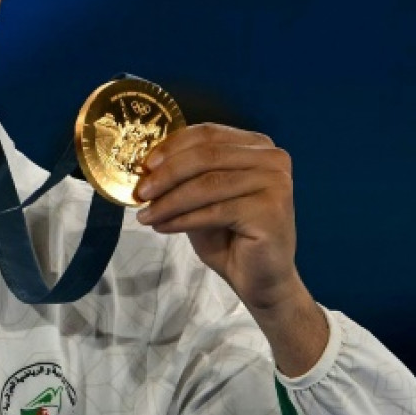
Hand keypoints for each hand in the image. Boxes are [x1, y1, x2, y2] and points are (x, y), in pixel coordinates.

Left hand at [133, 122, 326, 373]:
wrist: (261, 280)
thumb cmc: (231, 237)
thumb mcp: (202, 200)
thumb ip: (184, 178)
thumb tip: (146, 167)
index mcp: (257, 146)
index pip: (208, 134)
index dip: (171, 147)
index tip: (144, 165)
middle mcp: (273, 159)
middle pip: (206, 155)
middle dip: (166, 174)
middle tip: (140, 192)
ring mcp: (275, 183)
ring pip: (208, 184)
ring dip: (170, 200)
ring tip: (146, 214)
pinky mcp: (271, 210)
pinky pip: (216, 210)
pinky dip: (183, 219)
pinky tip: (163, 227)